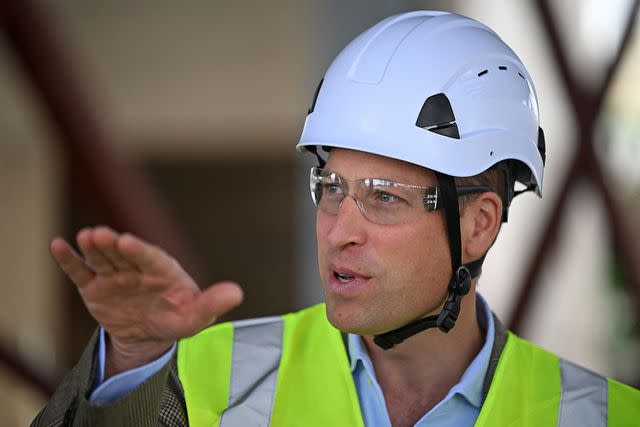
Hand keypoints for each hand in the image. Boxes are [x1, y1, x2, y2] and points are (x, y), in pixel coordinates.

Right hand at [50, 226, 242, 377]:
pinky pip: (80, 272)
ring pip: (102, 259)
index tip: (126, 241)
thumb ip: (212, 304)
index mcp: (163, 270)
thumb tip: (238, 292)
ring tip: (82, 237)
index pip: (150, 257)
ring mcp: (115, 276)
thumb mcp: (195, 317)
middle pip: (123, 254)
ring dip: (92, 247)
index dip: (138, 250)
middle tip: (99, 234)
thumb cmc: (176, 318)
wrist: (149, 335)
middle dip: (112, 245)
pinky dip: (69, 259)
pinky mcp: (95, 287)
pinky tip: (57, 245)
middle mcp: (137, 268)